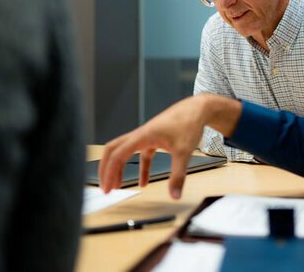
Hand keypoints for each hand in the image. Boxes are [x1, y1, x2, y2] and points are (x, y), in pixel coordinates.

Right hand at [98, 94, 241, 198]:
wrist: (198, 109)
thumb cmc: (189, 123)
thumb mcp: (184, 152)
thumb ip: (178, 175)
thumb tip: (174, 195)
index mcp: (143, 136)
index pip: (118, 154)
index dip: (109, 172)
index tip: (107, 188)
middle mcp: (141, 134)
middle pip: (113, 150)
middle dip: (106, 168)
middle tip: (105, 187)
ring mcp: (147, 136)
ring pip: (125, 151)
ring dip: (119, 168)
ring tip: (118, 186)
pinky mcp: (155, 139)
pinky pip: (141, 155)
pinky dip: (140, 168)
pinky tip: (143, 182)